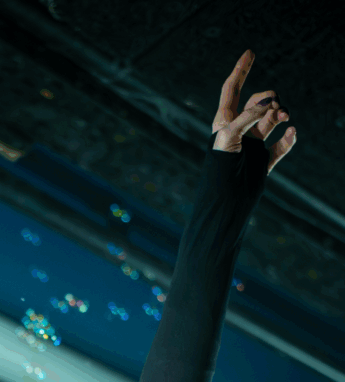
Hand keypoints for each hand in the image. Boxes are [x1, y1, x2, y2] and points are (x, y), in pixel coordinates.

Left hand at [212, 49, 295, 173]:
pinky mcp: (263, 161)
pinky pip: (280, 146)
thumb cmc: (220, 166)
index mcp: (225, 122)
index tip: (250, 52)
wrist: (225, 199)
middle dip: (269, 99)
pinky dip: (288, 138)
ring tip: (284, 116)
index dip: (240, 71)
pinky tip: (291, 132)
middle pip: (258, 102)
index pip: (232, 90)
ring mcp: (253, 145)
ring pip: (272, 121)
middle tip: (275, 105)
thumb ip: (248, 116)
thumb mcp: (229, 135)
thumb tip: (269, 103)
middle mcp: (240, 131)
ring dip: (280, 115)